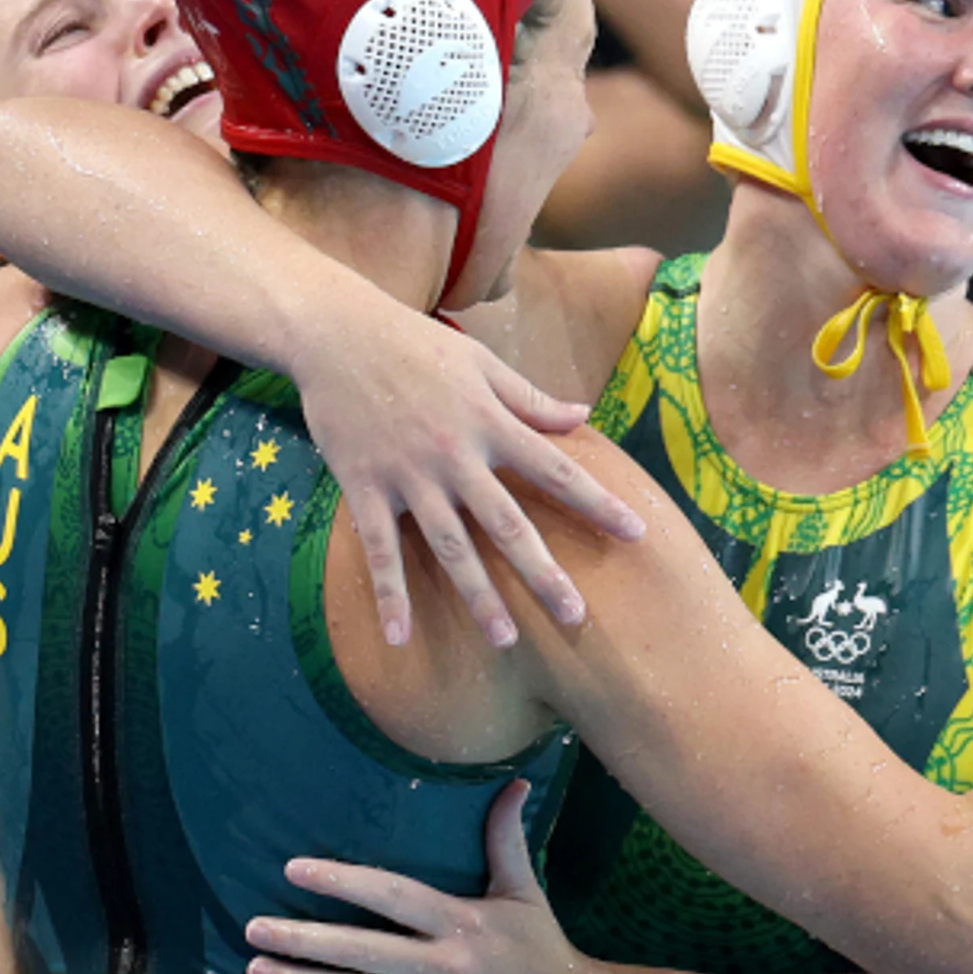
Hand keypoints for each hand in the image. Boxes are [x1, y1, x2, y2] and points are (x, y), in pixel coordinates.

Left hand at [247, 782, 610, 973]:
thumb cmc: (543, 952)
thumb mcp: (526, 892)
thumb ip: (506, 838)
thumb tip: (513, 781)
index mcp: (464, 922)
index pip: (391, 895)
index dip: (341, 882)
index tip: (294, 869)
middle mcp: (447, 966)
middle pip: (362, 951)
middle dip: (302, 940)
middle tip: (253, 928)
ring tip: (257, 969)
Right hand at [302, 303, 646, 647]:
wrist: (336, 334)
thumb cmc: (414, 343)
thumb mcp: (480, 362)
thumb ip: (530, 398)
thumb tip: (583, 417)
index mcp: (489, 423)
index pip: (556, 470)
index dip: (598, 503)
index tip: (636, 534)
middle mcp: (455, 456)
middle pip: (508, 525)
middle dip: (544, 573)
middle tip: (575, 617)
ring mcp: (409, 476)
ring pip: (450, 547)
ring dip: (478, 596)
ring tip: (503, 640)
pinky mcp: (365, 487)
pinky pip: (380, 550)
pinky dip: (389, 595)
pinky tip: (398, 636)